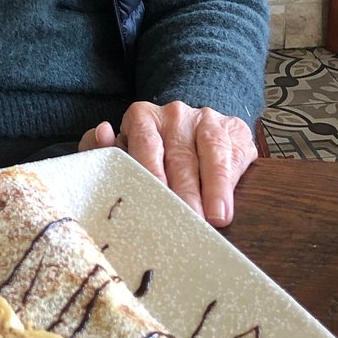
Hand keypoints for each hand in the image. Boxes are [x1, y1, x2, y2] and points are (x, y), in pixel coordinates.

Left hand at [78, 100, 255, 226]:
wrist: (188, 128)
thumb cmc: (148, 150)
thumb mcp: (122, 148)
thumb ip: (104, 148)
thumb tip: (102, 133)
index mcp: (143, 117)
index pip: (146, 145)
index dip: (152, 175)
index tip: (154, 201)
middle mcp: (176, 114)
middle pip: (181, 156)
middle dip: (185, 192)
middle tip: (187, 223)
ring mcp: (207, 119)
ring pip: (212, 152)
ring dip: (215, 187)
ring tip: (216, 218)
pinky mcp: (234, 130)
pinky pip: (235, 154)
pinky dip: (232, 181)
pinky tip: (230, 205)